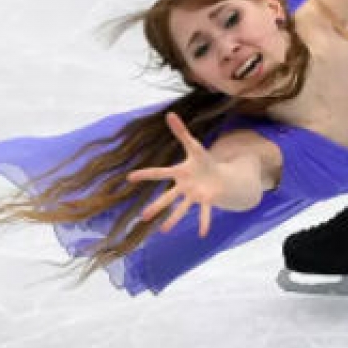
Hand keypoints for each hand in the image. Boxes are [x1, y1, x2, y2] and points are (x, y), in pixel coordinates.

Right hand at [128, 112, 221, 237]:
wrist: (218, 176)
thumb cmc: (203, 162)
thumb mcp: (193, 145)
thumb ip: (181, 131)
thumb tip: (170, 113)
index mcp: (179, 173)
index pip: (159, 173)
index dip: (144, 175)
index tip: (129, 178)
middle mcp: (183, 187)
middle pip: (167, 197)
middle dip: (156, 206)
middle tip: (143, 217)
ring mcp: (193, 196)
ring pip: (182, 209)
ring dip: (174, 219)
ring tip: (163, 230)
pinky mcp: (206, 201)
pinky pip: (204, 212)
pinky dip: (204, 221)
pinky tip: (202, 234)